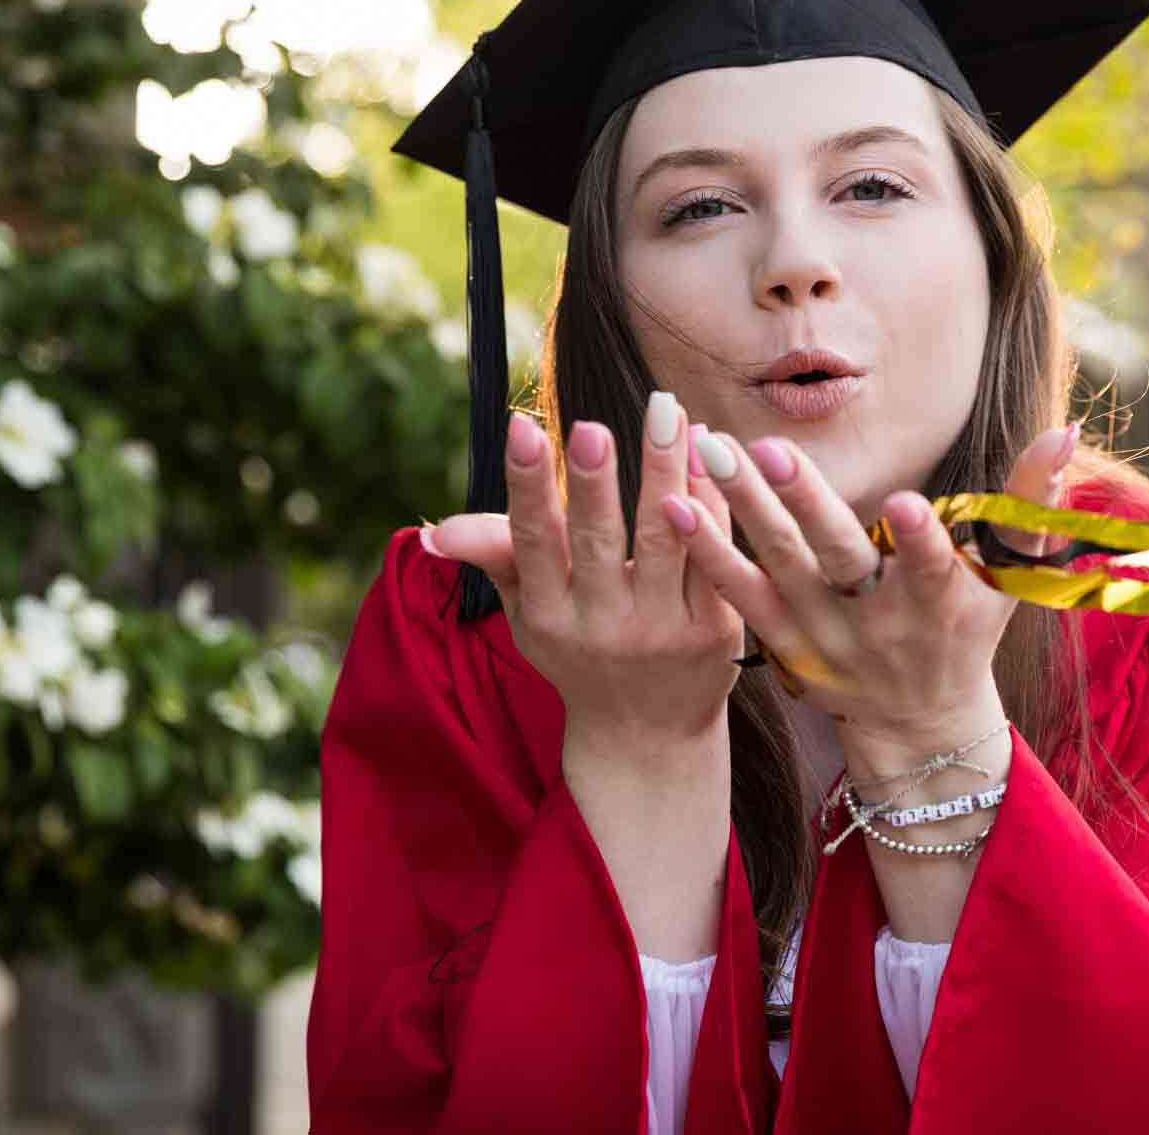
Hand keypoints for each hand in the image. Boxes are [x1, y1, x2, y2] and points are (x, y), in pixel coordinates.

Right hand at [425, 395, 742, 742]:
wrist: (646, 735)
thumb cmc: (577, 652)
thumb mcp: (528, 614)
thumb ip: (495, 558)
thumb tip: (432, 533)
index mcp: (549, 615)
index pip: (533, 542)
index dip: (527, 486)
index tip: (521, 427)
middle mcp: (603, 625)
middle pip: (598, 542)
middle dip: (594, 483)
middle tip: (592, 426)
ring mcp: (662, 629)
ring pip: (666, 540)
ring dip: (668, 472)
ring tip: (668, 413)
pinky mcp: (715, 631)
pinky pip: (714, 557)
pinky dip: (714, 504)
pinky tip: (712, 453)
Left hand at [663, 422, 1077, 751]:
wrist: (917, 724)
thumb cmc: (968, 630)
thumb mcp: (1011, 578)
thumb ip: (1033, 503)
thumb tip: (1063, 429)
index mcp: (939, 605)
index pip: (933, 570)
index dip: (922, 541)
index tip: (903, 503)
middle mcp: (877, 623)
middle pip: (837, 559)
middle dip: (804, 504)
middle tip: (768, 449)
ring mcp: (821, 634)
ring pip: (778, 570)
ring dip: (741, 509)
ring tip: (710, 452)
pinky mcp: (780, 643)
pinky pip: (738, 596)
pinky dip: (707, 553)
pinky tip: (673, 505)